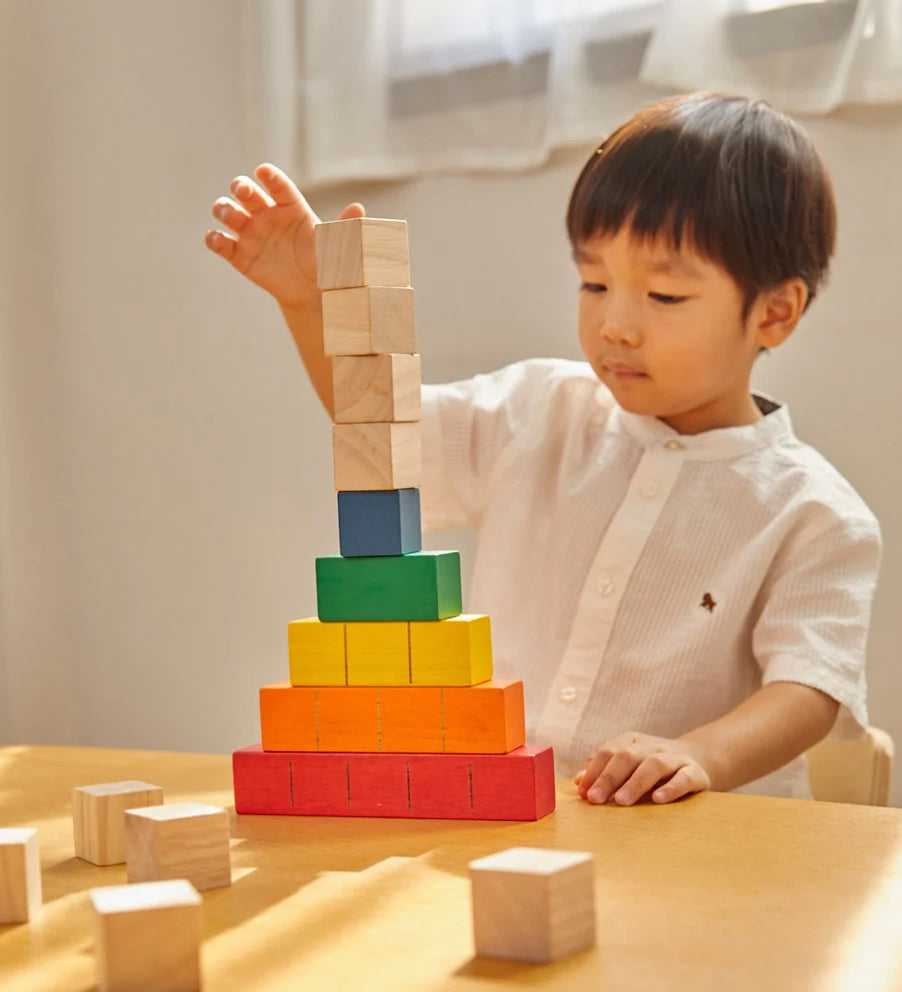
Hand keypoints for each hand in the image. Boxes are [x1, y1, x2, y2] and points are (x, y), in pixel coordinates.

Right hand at [205, 163, 364, 307]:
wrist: (311, 291)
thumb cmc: (325, 262)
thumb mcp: (336, 245)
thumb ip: (344, 226)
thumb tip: (359, 208)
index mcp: (290, 206)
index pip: (278, 185)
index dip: (269, 177)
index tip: (263, 171)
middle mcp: (266, 214)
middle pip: (246, 192)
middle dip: (240, 186)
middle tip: (243, 191)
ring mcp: (250, 233)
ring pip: (228, 211)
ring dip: (224, 209)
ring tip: (231, 216)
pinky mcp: (238, 254)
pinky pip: (219, 242)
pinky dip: (214, 239)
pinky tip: (217, 240)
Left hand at [574, 732, 710, 805]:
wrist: (696, 759)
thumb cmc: (651, 768)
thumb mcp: (627, 765)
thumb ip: (604, 772)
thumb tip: (579, 782)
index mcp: (632, 741)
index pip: (609, 752)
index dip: (594, 771)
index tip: (583, 792)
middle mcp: (653, 746)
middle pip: (628, 756)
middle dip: (609, 777)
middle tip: (595, 798)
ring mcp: (675, 757)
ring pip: (655, 764)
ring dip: (635, 782)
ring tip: (621, 800)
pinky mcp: (695, 772)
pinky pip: (683, 778)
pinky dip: (670, 788)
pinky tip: (658, 799)